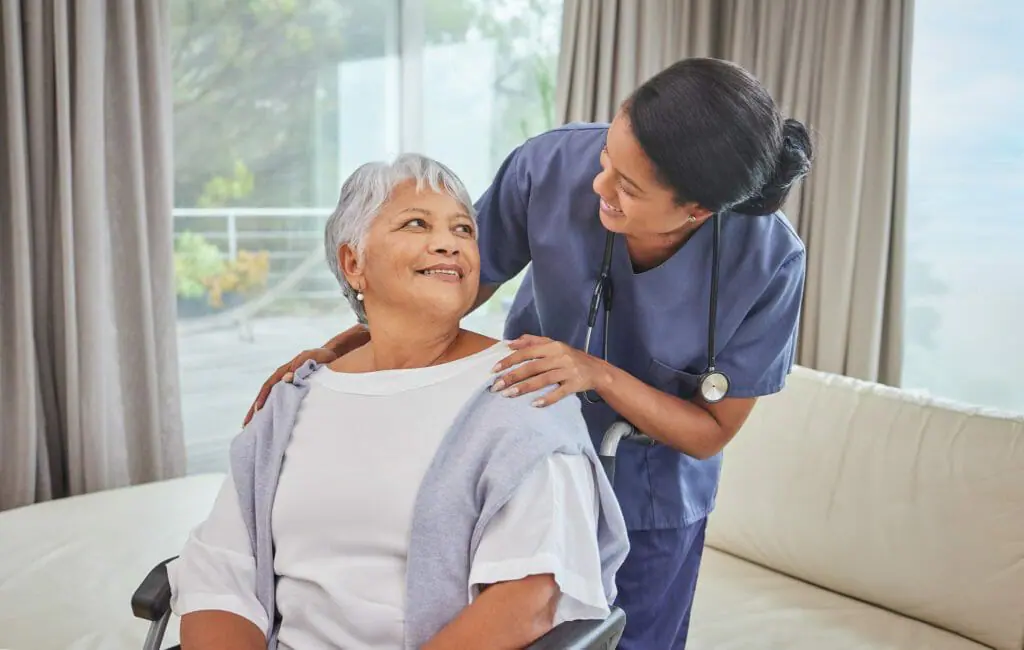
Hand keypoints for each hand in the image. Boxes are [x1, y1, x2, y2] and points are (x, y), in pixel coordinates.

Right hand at [243, 348, 337, 424]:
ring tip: (254, 428)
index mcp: (284, 371)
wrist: (331, 355)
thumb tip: (287, 378)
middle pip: (265, 395)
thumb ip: (299, 366)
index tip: (257, 411)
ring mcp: (287, 385)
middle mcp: (282, 378)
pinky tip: (273, 422)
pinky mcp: (295, 390)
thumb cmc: (320, 356)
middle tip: (245, 425)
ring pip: (272, 400)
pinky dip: (276, 411)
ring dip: (263, 413)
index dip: (262, 398)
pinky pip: (282, 402)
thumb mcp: (310, 357)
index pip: (268, 386)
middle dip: (255, 410)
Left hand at [490, 335, 608, 406]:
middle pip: (532, 367)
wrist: (597, 370)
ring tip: (508, 394)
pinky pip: (559, 392)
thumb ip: (532, 341)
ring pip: (543, 380)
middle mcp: (560, 357)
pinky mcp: (575, 384)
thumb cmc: (570, 357)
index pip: (527, 352)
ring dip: (524, 387)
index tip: (494, 369)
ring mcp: (568, 371)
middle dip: (512, 376)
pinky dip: (547, 399)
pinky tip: (534, 404)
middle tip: (497, 386)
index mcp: (552, 346)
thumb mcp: (553, 344)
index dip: (510, 360)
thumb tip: (510, 343)